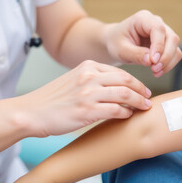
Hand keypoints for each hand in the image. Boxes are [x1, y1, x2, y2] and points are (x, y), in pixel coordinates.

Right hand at [16, 60, 151, 137]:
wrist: (32, 112)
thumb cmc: (53, 99)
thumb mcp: (74, 79)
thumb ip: (93, 78)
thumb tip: (116, 86)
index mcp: (87, 66)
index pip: (120, 72)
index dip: (135, 82)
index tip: (143, 89)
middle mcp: (89, 77)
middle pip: (126, 80)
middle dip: (141, 90)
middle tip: (148, 98)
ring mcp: (88, 93)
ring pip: (124, 94)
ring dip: (138, 102)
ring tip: (144, 108)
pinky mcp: (87, 110)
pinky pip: (115, 110)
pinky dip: (125, 113)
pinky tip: (128, 116)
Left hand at [104, 10, 181, 76]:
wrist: (115, 44)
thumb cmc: (116, 43)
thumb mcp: (121, 50)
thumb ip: (135, 54)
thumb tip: (150, 61)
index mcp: (143, 18)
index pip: (158, 29)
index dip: (159, 45)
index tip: (153, 62)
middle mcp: (157, 23)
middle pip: (172, 38)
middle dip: (166, 56)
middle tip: (154, 70)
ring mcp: (164, 33)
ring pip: (176, 47)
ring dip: (168, 62)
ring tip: (155, 73)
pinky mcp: (166, 44)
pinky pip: (174, 54)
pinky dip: (168, 65)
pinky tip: (157, 71)